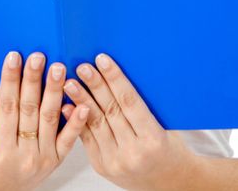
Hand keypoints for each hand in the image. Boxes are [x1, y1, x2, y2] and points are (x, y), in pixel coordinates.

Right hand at [0, 51, 89, 190]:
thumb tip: (6, 78)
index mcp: (0, 148)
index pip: (6, 106)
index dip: (10, 80)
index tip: (14, 57)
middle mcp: (23, 154)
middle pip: (29, 109)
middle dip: (34, 79)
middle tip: (39, 56)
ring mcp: (42, 158)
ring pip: (49, 118)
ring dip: (54, 91)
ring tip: (59, 68)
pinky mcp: (56, 161)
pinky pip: (69, 139)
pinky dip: (76, 121)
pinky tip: (81, 103)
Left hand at [61, 53, 193, 190]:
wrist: (168, 182)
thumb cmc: (169, 148)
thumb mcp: (165, 125)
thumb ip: (144, 105)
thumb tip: (118, 74)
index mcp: (153, 138)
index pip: (130, 102)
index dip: (115, 78)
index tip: (102, 60)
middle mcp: (133, 152)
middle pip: (110, 110)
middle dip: (94, 86)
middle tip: (82, 66)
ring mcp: (115, 161)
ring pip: (95, 124)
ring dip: (81, 100)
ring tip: (70, 83)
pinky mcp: (102, 166)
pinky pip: (87, 139)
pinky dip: (76, 120)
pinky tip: (68, 105)